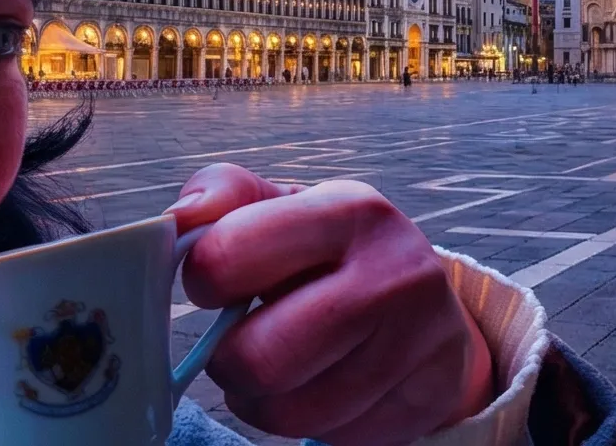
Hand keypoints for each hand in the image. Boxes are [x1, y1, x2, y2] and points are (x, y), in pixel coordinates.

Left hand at [165, 164, 494, 445]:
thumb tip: (180, 218)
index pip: (228, 258)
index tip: (218, 284)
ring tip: (280, 371)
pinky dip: (313, 423)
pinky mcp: (428, 398)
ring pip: (290, 413)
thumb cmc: (340, 254)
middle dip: (228, 362)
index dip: (204, 281)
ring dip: (263, 402)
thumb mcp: (290, 206)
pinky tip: (326, 390)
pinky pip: (333, 438)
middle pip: (258, 358)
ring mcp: (417, 341)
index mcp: (350, 210)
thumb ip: (227, 193)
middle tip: (239, 347)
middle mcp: (393, 272)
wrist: (436, 307)